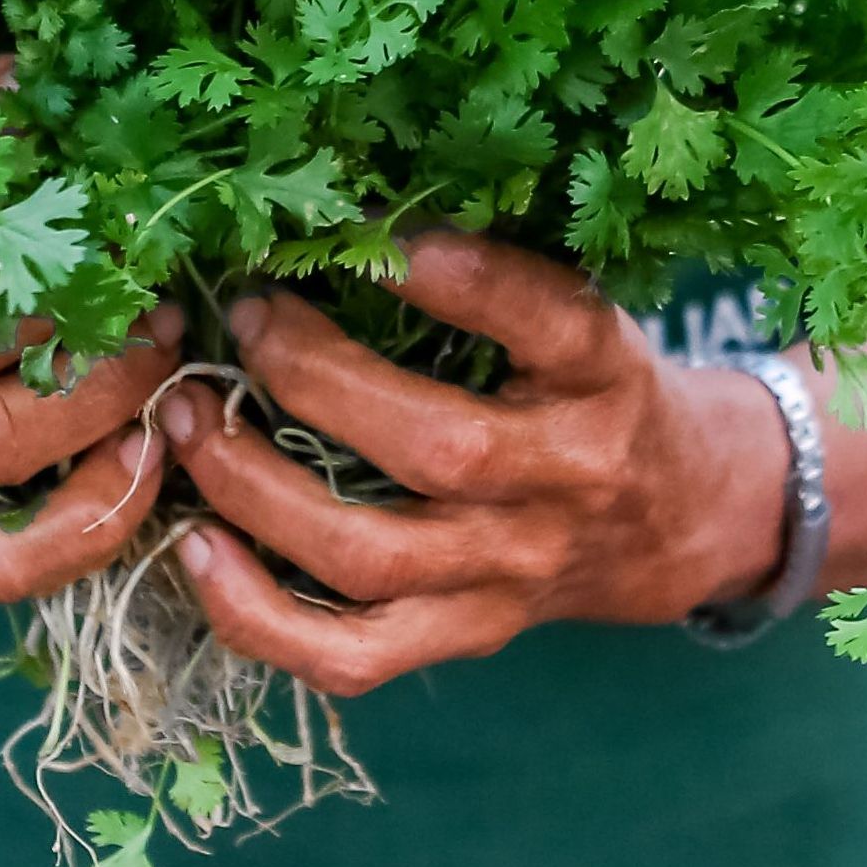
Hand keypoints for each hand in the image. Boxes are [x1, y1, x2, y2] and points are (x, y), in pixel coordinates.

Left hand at [164, 227, 788, 696]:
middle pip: (440, 450)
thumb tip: (346, 210)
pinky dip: (258, 615)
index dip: (466, 281)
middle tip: (241, 320)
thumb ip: (498, 277)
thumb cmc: (598, 392)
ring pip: (370, 557)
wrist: (680, 522)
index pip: (552, 326)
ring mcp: (508, 574)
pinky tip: (197, 551)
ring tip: (186, 424)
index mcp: (607, 381)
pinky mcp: (464, 635)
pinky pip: (350, 656)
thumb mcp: (585, 316)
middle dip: (314, 379)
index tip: (375, 236)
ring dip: (255, 490)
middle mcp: (564, 484)